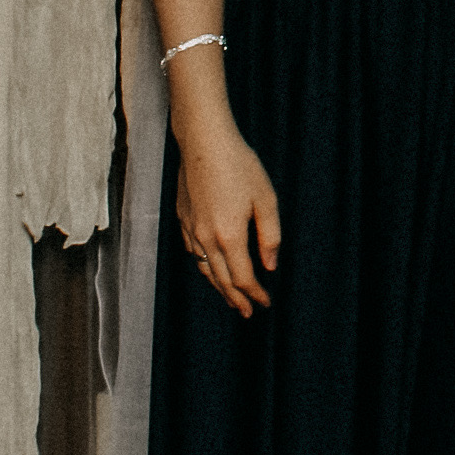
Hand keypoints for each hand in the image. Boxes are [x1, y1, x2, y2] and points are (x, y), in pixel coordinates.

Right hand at [175, 127, 281, 316]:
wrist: (204, 142)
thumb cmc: (239, 166)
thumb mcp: (266, 199)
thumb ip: (270, 236)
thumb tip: (270, 265)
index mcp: (229, 236)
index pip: (243, 278)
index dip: (255, 293)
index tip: (266, 302)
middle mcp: (206, 239)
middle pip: (221, 280)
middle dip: (237, 299)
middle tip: (248, 312)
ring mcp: (191, 230)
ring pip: (205, 269)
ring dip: (219, 287)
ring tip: (231, 297)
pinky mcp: (183, 219)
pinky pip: (194, 254)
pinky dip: (205, 267)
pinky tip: (212, 267)